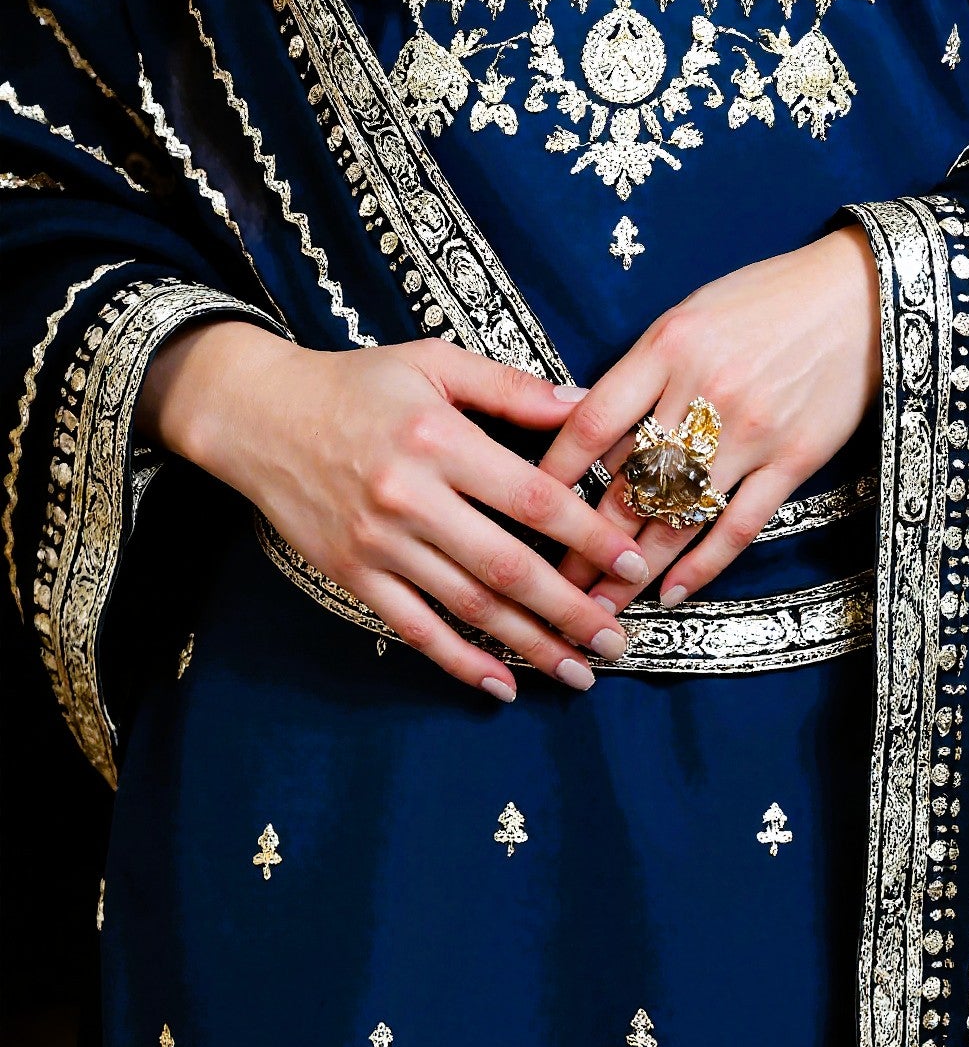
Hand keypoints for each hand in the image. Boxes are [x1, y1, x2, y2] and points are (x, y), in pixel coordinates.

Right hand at [138, 322, 651, 699]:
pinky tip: (503, 685)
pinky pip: (415, 629)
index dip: (587, 536)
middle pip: (507, 568)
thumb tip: (581, 403)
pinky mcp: (352, 575)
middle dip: (570, 611)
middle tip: (618, 640)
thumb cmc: (356, 383)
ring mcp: (378, 544)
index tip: (630, 564)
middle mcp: (410, 497)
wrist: (259, 414)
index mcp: (440, 440)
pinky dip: (460, 663)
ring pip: (467, 608)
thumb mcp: (433, 361)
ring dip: (529, 646)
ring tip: (579, 671)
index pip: (532, 498)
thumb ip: (507, 387)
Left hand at [539, 224, 881, 613]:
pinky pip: (740, 525)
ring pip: (678, 515)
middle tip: (553, 584)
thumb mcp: (689, 314)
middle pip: (628, 483)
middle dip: (583, 542)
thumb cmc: (764, 298)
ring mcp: (751, 430)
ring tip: (601, 607)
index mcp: (667, 347)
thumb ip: (642, 370)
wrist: (858, 294)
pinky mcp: (795, 458)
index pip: (591, 424)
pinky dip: (703, 565)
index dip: (551, 475)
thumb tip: (588, 426)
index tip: (524, 508)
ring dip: (634, 568)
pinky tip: (671, 593)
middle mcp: (704, 391)